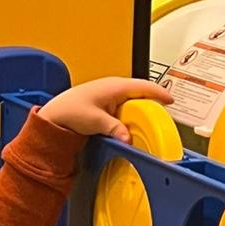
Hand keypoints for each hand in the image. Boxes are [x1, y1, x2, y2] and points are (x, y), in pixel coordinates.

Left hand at [39, 76, 172, 140]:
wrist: (54, 116)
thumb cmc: (69, 111)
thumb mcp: (95, 121)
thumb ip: (114, 129)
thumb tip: (128, 139)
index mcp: (115, 86)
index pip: (144, 86)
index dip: (159, 93)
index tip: (170, 100)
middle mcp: (114, 88)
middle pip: (140, 94)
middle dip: (151, 103)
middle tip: (160, 116)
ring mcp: (109, 96)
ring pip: (132, 102)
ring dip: (139, 112)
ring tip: (146, 123)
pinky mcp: (105, 106)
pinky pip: (123, 109)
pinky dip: (129, 117)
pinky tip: (129, 127)